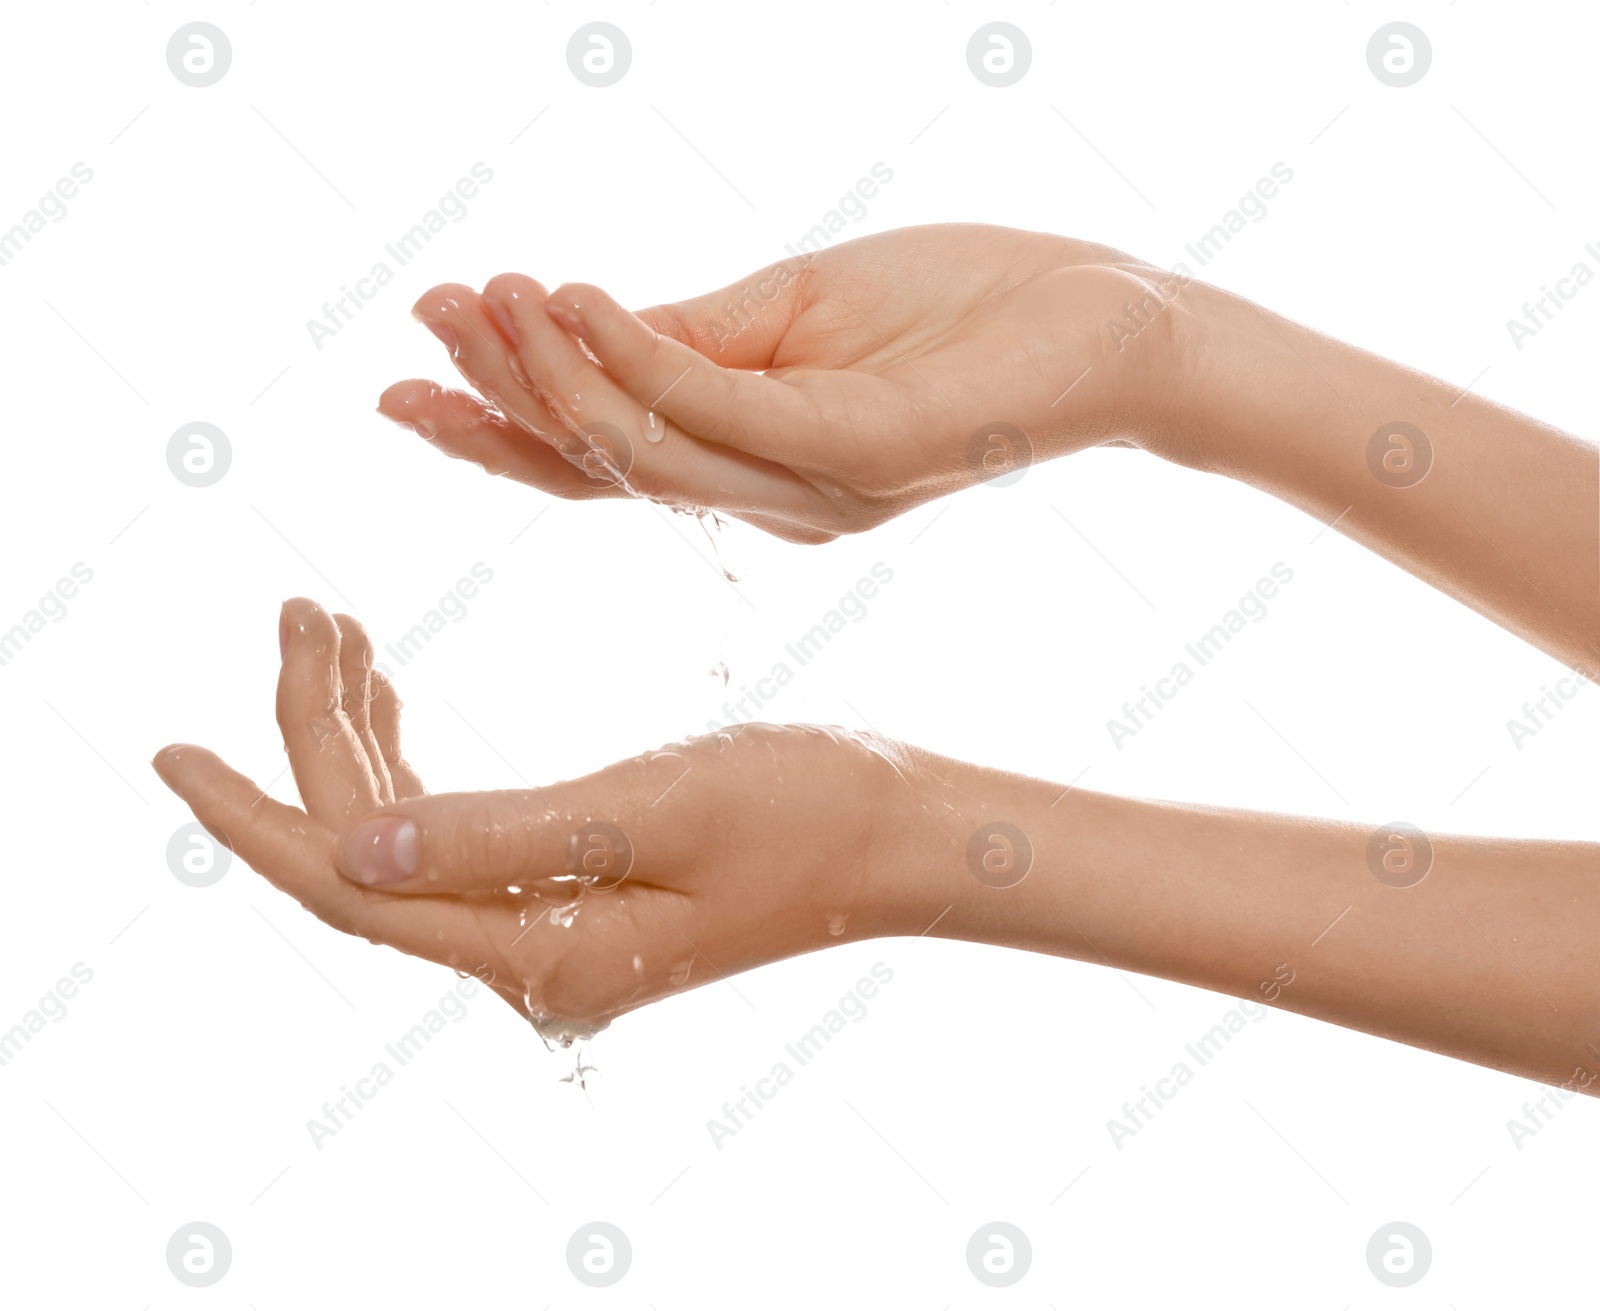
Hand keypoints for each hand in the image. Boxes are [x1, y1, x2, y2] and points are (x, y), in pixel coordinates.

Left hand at [152, 599, 944, 1038]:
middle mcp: (532, 960)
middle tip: (303, 609)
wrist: (898, 837)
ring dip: (358, 738)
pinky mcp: (575, 897)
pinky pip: (452, 836)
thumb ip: (501, 834)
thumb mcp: (657, 806)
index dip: (252, 818)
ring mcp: (551, 934)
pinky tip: (392, 693)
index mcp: (544, 952)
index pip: (352, 889)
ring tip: (336, 628)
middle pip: (368, 853)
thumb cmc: (807, 807)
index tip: (169, 748)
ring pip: (403, 838)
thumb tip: (350, 847)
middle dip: (314, 735)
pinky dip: (411, 760)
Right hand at [380, 224, 1189, 541]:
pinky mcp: (860, 456)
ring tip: (480, 299)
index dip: (500, 428)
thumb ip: (690, 337)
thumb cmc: (958, 312)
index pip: (604, 461)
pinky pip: (720, 412)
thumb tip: (578, 324)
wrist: (1104, 326)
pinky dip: (636, 357)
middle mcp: (773, 503)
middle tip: (418, 331)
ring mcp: (814, 492)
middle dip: (500, 402)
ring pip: (646, 448)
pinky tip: (577, 298)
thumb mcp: (795, 317)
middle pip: (605, 466)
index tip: (404, 383)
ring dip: (551, 373)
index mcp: (755, 471)